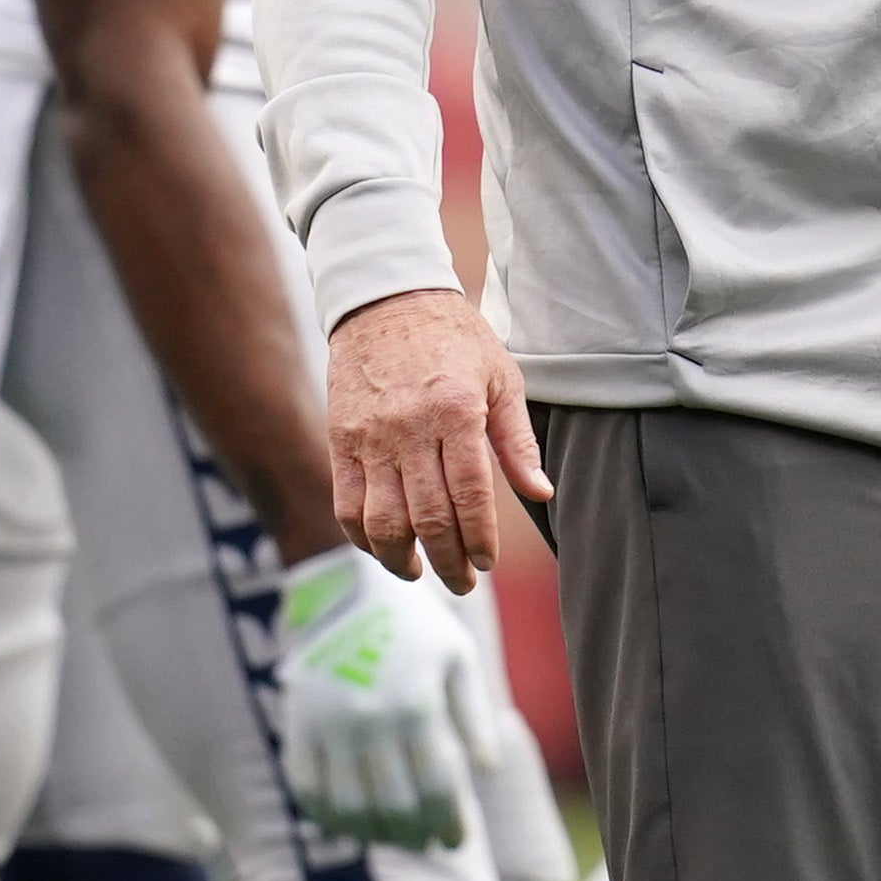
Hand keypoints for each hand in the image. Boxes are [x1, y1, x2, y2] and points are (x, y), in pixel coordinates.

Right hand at [275, 544, 480, 848]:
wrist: (344, 585)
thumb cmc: (414, 625)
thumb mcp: (458, 659)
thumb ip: (475, 717)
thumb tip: (487, 773)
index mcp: (417, 704)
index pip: (438, 786)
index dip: (450, 823)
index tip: (457, 840)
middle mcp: (371, 719)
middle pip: (395, 806)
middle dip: (416, 835)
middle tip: (427, 843)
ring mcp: (329, 724)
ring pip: (350, 807)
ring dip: (374, 834)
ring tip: (393, 837)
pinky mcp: (298, 723)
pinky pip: (306, 788)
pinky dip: (327, 816)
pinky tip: (347, 824)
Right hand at [327, 285, 550, 591]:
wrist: (386, 298)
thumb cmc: (454, 338)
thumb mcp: (501, 377)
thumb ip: (518, 440)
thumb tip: (541, 493)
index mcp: (457, 412)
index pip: (470, 494)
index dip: (479, 538)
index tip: (487, 563)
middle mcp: (411, 428)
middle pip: (428, 517)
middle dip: (449, 562)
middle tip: (463, 583)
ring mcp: (370, 436)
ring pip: (383, 520)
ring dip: (402, 559)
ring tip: (421, 572)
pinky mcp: (340, 439)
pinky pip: (347, 504)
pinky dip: (363, 537)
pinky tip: (384, 548)